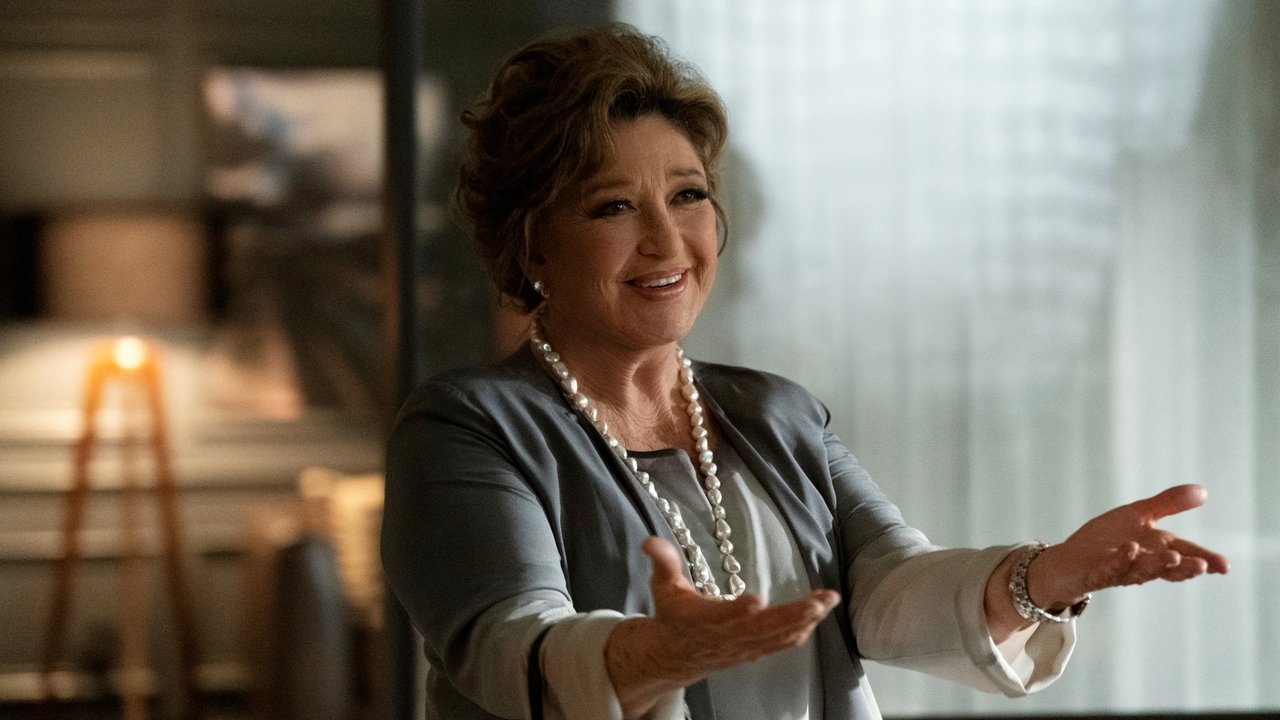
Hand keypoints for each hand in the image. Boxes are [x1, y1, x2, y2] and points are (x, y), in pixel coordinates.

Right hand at [605, 537, 838, 716]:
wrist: (674, 654)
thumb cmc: (673, 614)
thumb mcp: (663, 586)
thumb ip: (662, 562)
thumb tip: (650, 541)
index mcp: (705, 619)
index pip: (724, 616)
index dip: (739, 611)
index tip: (755, 601)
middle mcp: (729, 635)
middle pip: (765, 628)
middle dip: (794, 615)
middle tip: (820, 600)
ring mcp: (745, 646)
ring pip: (780, 636)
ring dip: (806, 620)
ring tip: (828, 601)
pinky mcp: (755, 650)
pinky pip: (782, 643)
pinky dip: (802, 631)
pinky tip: (818, 615)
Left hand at [1029, 484, 1229, 609]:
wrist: (1069, 561)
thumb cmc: (1107, 540)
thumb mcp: (1138, 516)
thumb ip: (1168, 504)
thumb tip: (1204, 491)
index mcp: (1155, 549)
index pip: (1186, 554)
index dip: (1205, 560)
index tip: (1225, 566)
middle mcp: (1142, 562)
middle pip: (1167, 567)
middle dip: (1185, 567)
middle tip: (1203, 565)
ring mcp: (1120, 568)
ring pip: (1142, 569)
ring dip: (1158, 564)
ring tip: (1174, 556)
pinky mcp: (1097, 570)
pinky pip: (1111, 566)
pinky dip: (1122, 559)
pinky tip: (1130, 548)